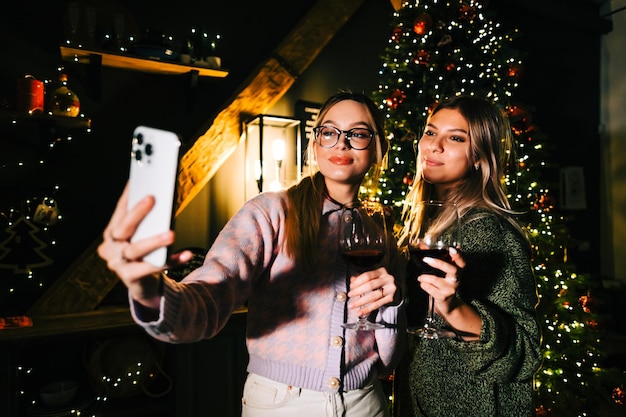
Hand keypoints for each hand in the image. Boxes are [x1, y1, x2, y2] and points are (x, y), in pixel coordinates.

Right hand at [97, 183, 191, 307]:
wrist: (143, 285)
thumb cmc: (144, 254)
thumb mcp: (142, 236)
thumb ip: (147, 221)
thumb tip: (163, 197)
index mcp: (113, 232)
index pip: (120, 210)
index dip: (128, 195)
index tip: (137, 180)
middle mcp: (111, 247)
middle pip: (124, 227)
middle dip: (138, 212)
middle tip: (152, 198)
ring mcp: (118, 264)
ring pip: (136, 249)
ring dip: (154, 240)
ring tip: (171, 234)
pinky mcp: (130, 278)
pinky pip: (152, 268)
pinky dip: (171, 261)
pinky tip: (186, 254)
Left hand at [346, 266, 398, 316]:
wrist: (396, 287)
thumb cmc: (382, 281)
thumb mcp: (374, 276)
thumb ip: (362, 278)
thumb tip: (352, 280)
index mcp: (381, 272)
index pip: (368, 275)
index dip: (358, 281)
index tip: (351, 286)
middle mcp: (386, 279)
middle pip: (370, 285)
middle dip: (358, 291)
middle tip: (350, 295)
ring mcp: (389, 289)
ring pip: (373, 296)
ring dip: (361, 301)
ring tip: (353, 305)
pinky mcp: (391, 298)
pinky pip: (377, 304)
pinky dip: (367, 309)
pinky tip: (361, 312)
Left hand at [417, 246, 464, 314]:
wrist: (448, 304)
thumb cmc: (444, 283)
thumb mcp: (442, 271)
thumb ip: (434, 257)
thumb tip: (422, 245)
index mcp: (458, 271)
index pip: (462, 262)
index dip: (458, 256)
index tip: (451, 249)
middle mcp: (456, 279)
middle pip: (451, 269)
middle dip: (438, 263)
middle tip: (426, 259)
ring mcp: (450, 289)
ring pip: (436, 280)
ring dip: (425, 277)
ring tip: (420, 277)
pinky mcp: (443, 297)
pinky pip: (430, 288)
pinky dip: (424, 285)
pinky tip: (423, 284)